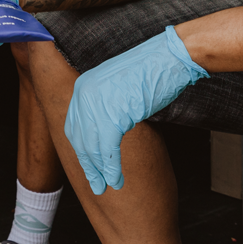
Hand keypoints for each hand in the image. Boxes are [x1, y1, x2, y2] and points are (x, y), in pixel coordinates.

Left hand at [64, 26, 208, 194]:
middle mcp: (84, 93)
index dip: (81, 151)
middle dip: (88, 166)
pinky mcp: (114, 113)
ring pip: (92, 147)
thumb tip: (102, 132)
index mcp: (83, 85)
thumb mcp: (117, 87)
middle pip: (81, 139)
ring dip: (100, 172)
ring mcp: (97, 103)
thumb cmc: (151, 71)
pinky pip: (108, 149)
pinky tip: (117, 180)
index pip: (74, 126)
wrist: (168, 57)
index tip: (88, 167)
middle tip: (96, 185)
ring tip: (108, 186)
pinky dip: (112, 168)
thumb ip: (105, 105)